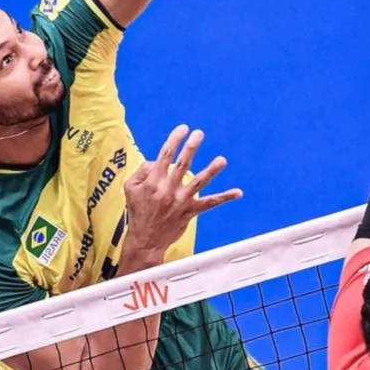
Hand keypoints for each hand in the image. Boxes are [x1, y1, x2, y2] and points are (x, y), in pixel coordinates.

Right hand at [123, 125, 241, 259]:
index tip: (183, 128)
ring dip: (211, 170)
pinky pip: (210, 203)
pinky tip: (238, 192)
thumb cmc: (138, 212)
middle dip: (191, 147)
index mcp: (153, 181)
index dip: (175, 139)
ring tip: (222, 160)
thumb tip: (156, 160)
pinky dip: (224, 197)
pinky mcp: (190, 211)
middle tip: (199, 134)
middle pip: (182, 164)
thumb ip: (142, 171)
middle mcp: (168, 189)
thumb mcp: (131, 188)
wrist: (145, 240)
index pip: (165, 155)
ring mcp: (181, 200)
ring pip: (199, 182)